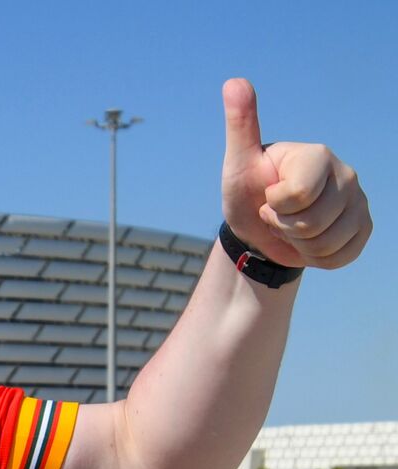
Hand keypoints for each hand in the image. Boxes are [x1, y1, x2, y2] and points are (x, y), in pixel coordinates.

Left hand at [220, 78, 370, 269]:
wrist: (259, 227)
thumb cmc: (248, 190)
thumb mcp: (238, 161)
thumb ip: (240, 125)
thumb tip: (234, 81)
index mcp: (318, 155)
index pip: (297, 196)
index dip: (274, 206)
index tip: (268, 196)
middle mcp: (346, 174)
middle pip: (312, 223)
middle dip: (284, 227)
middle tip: (276, 214)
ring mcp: (359, 202)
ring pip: (326, 243)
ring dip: (298, 244)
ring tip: (290, 227)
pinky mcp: (363, 227)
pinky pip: (341, 257)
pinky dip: (316, 258)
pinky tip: (307, 241)